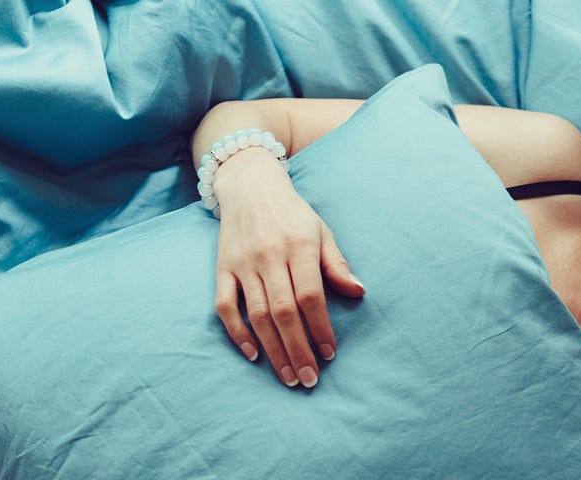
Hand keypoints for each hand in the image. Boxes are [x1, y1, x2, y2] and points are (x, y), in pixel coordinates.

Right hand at [211, 152, 365, 387]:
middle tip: (309, 379)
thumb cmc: (293, 214)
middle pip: (284, 312)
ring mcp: (243, 264)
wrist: (250, 186)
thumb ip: (336, 264)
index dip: (320, 328)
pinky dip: (237, 333)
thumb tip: (358, 292)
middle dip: (298, 349)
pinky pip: (225, 307)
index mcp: (298, 245)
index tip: (329, 354)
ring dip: (273, 350)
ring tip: (288, 376)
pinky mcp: (222, 269)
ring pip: (258, 315)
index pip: (311, 296)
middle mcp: (269, 256)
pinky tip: (253, 354)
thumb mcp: (321, 231)